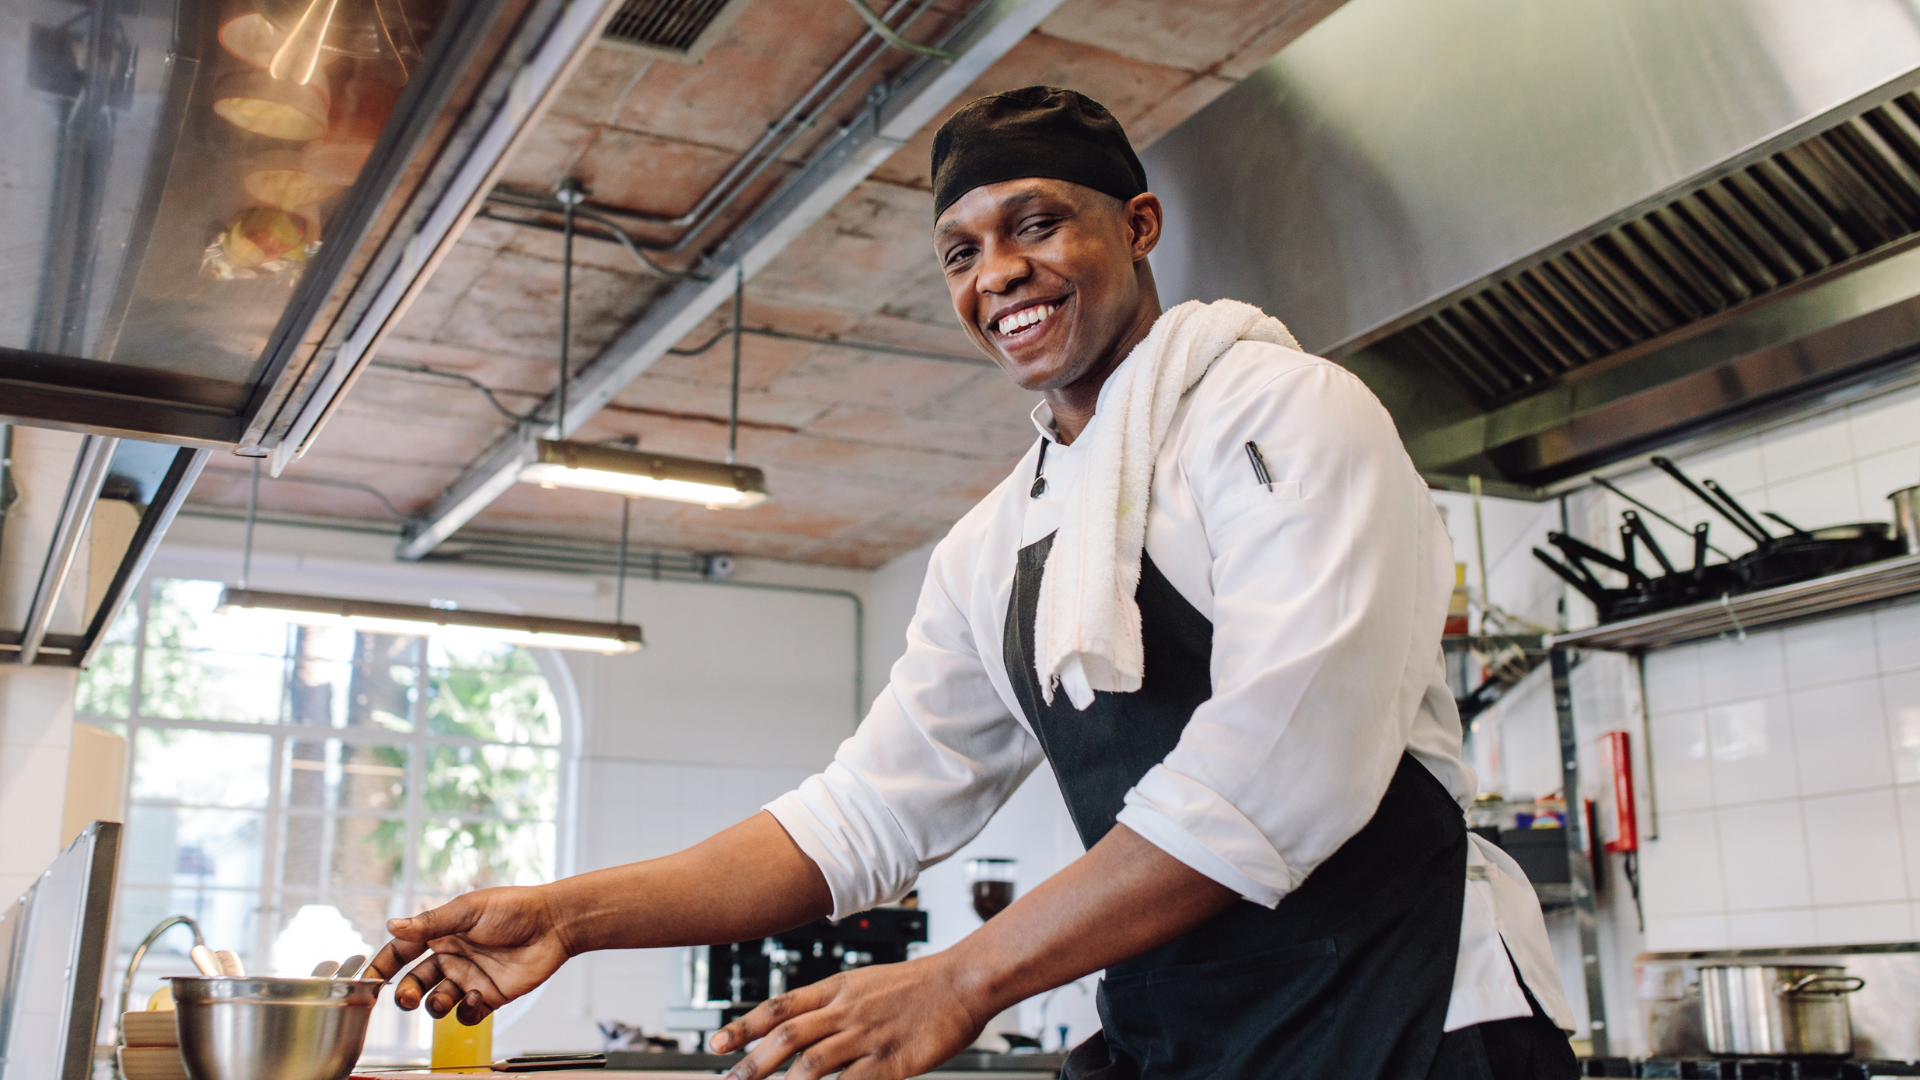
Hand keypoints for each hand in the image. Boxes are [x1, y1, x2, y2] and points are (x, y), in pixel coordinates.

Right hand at [367, 886, 572, 1024]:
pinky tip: (477, 996)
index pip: (402, 952)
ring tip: (445, 996)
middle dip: (404, 994)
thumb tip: (392, 925)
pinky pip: (466, 1016)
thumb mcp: (468, 910)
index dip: (382, 967)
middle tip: (406, 997)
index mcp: (441, 934)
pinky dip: (466, 1012)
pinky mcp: (490, 996)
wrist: (554, 923)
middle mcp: (451, 957)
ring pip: (436, 1003)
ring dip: (434, 1005)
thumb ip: (430, 922)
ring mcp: (469, 978)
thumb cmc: (513, 908)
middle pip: (414, 983)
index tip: (367, 982)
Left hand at [708, 953, 988, 1079]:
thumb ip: (836, 1006)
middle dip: (752, 1063)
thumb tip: (804, 1026)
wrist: (964, 981)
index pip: (779, 1006)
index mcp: (838, 988)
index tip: (717, 1045)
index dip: (744, 1027)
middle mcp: (846, 1011)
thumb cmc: (920, 985)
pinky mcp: (891, 1061)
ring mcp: (867, 1036)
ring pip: (811, 1064)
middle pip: (786, 1036)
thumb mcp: (868, 984)